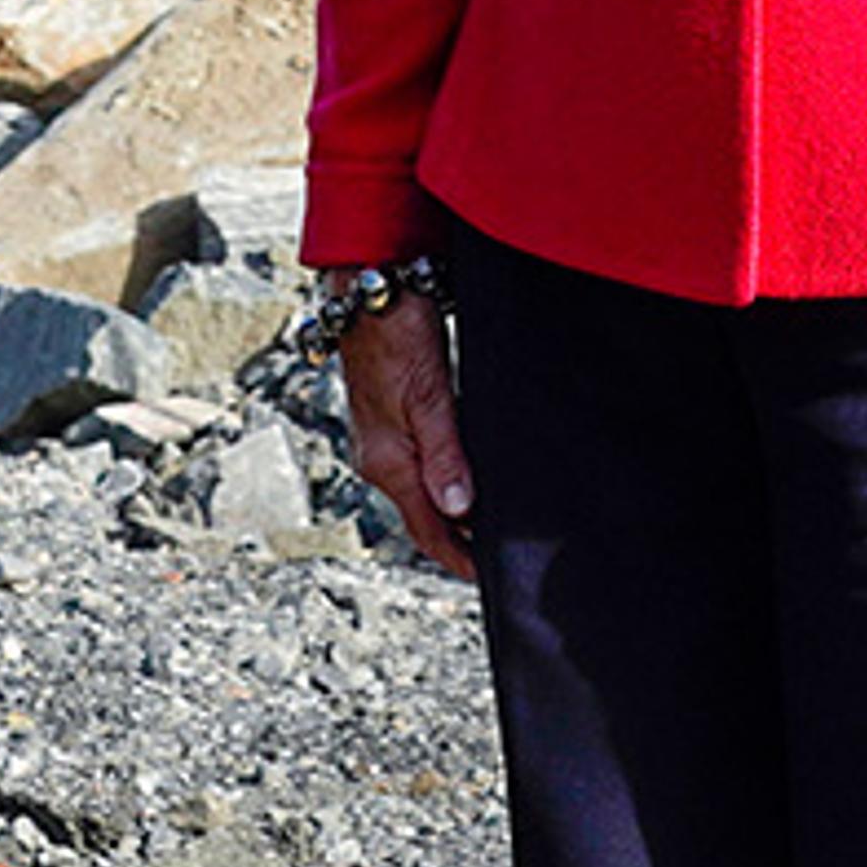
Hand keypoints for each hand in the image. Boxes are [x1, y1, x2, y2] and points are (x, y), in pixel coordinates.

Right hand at [336, 292, 475, 580]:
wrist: (369, 289)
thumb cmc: (397, 333)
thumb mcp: (430, 395)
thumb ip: (445, 455)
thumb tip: (459, 511)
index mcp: (387, 460)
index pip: (425, 528)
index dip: (457, 557)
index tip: (487, 577)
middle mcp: (378, 458)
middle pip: (422, 516)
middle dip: (457, 540)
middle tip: (497, 555)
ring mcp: (379, 440)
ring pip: (420, 492)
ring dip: (451, 512)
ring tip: (488, 523)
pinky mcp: (385, 421)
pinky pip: (416, 467)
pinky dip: (442, 482)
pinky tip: (465, 476)